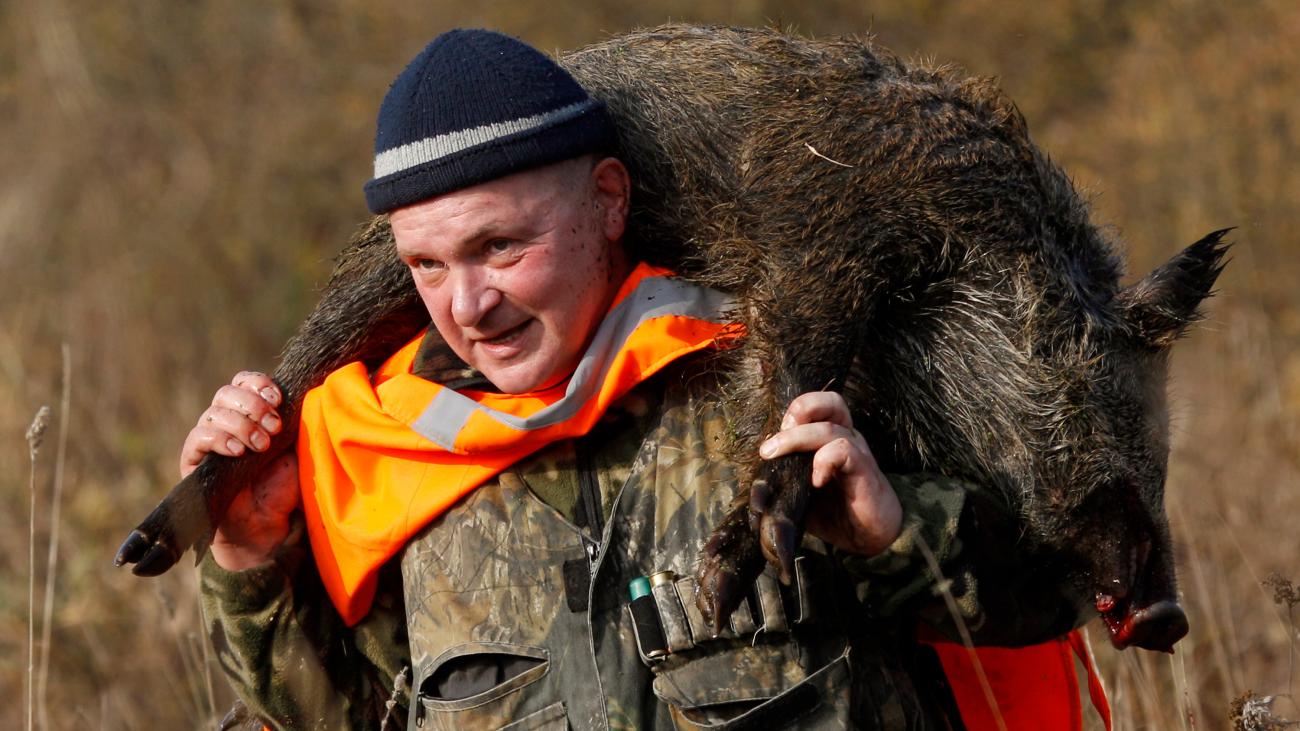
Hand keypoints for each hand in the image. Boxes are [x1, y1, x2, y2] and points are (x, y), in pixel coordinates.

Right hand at [180, 371, 299, 570]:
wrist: (265, 523)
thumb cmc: (282, 484)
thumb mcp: (295, 446)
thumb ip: (293, 418)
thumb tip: (298, 393)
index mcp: (248, 413)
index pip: (242, 381)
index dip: (258, 383)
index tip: (279, 398)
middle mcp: (225, 422)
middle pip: (227, 393)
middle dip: (254, 405)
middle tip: (275, 427)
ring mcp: (207, 441)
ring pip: (214, 413)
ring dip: (242, 424)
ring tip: (262, 446)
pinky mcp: (193, 461)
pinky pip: (198, 437)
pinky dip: (220, 439)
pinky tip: (239, 452)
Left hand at [758, 392, 901, 556]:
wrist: (870, 539)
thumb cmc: (835, 513)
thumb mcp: (799, 495)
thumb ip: (782, 481)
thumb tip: (755, 483)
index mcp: (831, 438)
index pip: (817, 406)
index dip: (793, 412)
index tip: (771, 442)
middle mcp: (846, 438)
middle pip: (831, 401)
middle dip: (799, 411)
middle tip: (773, 443)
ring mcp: (857, 452)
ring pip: (829, 426)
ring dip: (796, 438)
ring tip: (775, 456)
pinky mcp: (865, 470)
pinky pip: (844, 449)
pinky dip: (823, 461)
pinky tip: (814, 482)